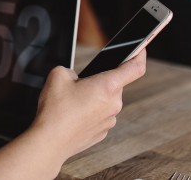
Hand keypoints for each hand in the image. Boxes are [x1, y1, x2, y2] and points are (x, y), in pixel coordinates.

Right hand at [31, 50, 146, 160]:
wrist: (49, 141)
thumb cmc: (56, 110)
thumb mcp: (58, 74)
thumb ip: (71, 70)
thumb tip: (75, 78)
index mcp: (107, 86)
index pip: (135, 68)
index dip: (140, 55)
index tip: (141, 49)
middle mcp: (113, 104)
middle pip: (114, 84)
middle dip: (99, 81)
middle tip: (79, 84)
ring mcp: (109, 120)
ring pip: (106, 101)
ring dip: (94, 97)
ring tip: (73, 102)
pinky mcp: (102, 132)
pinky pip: (100, 115)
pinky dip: (90, 112)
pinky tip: (74, 114)